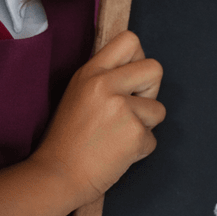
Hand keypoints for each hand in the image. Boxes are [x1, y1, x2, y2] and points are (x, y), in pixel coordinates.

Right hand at [33, 29, 164, 207]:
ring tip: (116, 136)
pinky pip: (152, 138)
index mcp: (90, 72)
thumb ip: (103, 78)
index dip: (138, 58)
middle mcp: (106, 85)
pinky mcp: (135, 134)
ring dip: (144, 126)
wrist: (58, 175)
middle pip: (155, 69)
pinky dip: (139, 149)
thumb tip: (134, 68)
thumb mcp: (77, 94)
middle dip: (151, 91)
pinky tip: (117, 153)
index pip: (130, 40)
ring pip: (158, 109)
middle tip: (131, 109)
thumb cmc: (67, 139)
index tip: (130, 78)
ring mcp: (122, 108)